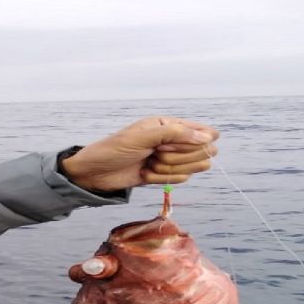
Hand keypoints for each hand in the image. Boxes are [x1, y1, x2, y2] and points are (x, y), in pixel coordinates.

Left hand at [60, 117, 218, 192]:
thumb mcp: (143, 137)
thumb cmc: (114, 149)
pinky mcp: (163, 174)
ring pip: (192, 167)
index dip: (193, 142)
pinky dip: (162, 180)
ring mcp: (169, 157)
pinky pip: (178, 179)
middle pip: (202, 151)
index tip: (169, 145)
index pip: (203, 132)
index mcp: (169, 124)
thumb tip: (209, 137)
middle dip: (179, 157)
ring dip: (170, 169)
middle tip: (155, 155)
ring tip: (149, 165)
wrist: (95, 173)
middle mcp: (172, 139)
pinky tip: (145, 175)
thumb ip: (176, 134)